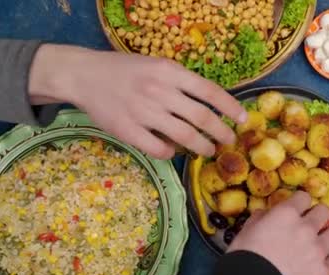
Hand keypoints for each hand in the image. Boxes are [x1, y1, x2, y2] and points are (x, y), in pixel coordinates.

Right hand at [28, 44, 246, 158]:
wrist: (84, 76)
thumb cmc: (126, 71)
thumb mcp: (158, 67)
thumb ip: (182, 84)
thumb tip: (212, 107)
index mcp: (170, 72)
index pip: (209, 92)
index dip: (230, 107)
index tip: (243, 119)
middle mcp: (160, 91)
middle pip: (201, 118)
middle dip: (221, 133)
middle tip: (228, 141)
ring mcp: (143, 112)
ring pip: (184, 137)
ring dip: (202, 147)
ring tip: (208, 150)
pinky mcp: (128, 131)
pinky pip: (159, 149)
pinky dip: (171, 153)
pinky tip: (173, 152)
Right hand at [227, 191, 328, 274]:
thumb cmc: (243, 257)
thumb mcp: (245, 231)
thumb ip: (260, 219)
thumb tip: (265, 214)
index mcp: (286, 214)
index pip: (304, 197)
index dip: (300, 203)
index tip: (297, 209)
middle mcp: (307, 228)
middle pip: (325, 211)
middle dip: (318, 216)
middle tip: (311, 225)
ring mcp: (318, 250)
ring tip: (321, 243)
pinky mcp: (323, 272)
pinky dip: (325, 264)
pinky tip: (316, 268)